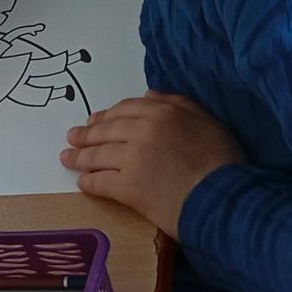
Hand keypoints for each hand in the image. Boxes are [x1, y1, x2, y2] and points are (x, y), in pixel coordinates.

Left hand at [61, 93, 244, 238]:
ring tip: (67, 157)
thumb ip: (178, 104)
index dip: (106, 116)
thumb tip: (149, 94)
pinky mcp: (127, 187)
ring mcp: (132, 159)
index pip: (124, 110)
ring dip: (79, 156)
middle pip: (106, 130)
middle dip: (86, 134)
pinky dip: (89, 182)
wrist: (224, 197)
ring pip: (98, 155)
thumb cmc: (223, 161)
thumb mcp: (208, 121)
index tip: (94, 120)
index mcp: (162, 113)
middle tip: (72, 137)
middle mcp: (142, 131)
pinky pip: (100, 182)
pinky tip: (82, 183)